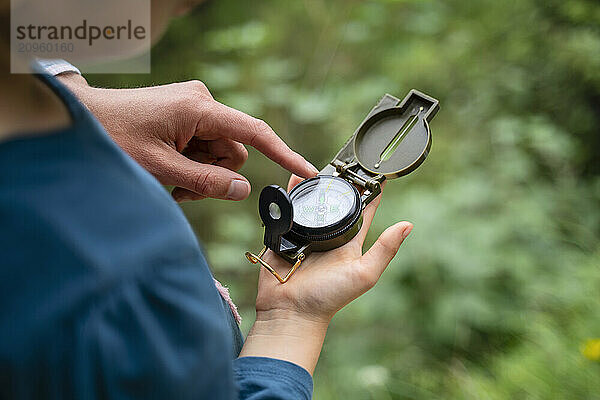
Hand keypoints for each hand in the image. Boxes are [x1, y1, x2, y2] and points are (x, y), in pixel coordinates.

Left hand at [57, 73, 318, 200]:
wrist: (82, 118)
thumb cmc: (114, 139)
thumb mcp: (160, 169)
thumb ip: (205, 181)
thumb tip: (243, 189)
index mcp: (199, 108)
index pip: (254, 133)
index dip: (283, 153)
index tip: (307, 170)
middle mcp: (202, 102)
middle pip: (233, 152)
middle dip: (214, 176)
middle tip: (183, 190)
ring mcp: (194, 108)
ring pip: (218, 153)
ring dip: (201, 173)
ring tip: (170, 181)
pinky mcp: (186, 116)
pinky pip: (205, 147)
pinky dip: (192, 165)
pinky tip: (169, 169)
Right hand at [240, 175, 412, 373]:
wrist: (290, 311)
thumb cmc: (329, 298)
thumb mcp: (364, 273)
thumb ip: (385, 249)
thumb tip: (408, 225)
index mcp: (350, 241)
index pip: (363, 210)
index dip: (370, 191)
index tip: (376, 171)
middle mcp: (329, 235)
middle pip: (336, 201)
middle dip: (339, 183)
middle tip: (342, 161)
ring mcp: (305, 234)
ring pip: (312, 202)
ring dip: (314, 185)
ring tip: (318, 166)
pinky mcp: (284, 234)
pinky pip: (287, 209)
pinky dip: (290, 193)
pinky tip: (292, 178)